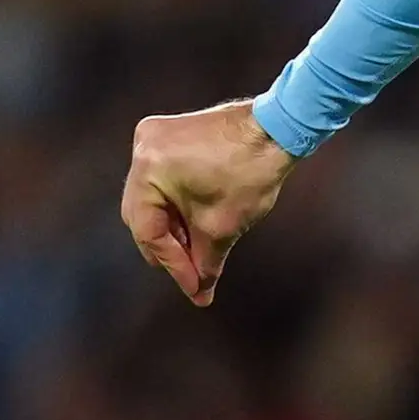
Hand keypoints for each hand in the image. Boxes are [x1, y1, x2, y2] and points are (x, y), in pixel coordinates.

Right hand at [122, 99, 295, 306]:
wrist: (277, 127)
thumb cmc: (252, 171)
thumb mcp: (224, 226)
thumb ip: (205, 262)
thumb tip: (199, 292)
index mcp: (148, 169)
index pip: (148, 230)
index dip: (172, 263)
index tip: (193, 287)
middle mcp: (141, 148)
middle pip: (142, 214)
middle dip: (169, 247)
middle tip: (192, 276)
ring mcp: (151, 137)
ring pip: (151, 198)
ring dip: (173, 227)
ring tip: (198, 254)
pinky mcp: (167, 134)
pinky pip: (161, 178)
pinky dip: (176, 203)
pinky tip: (195, 224)